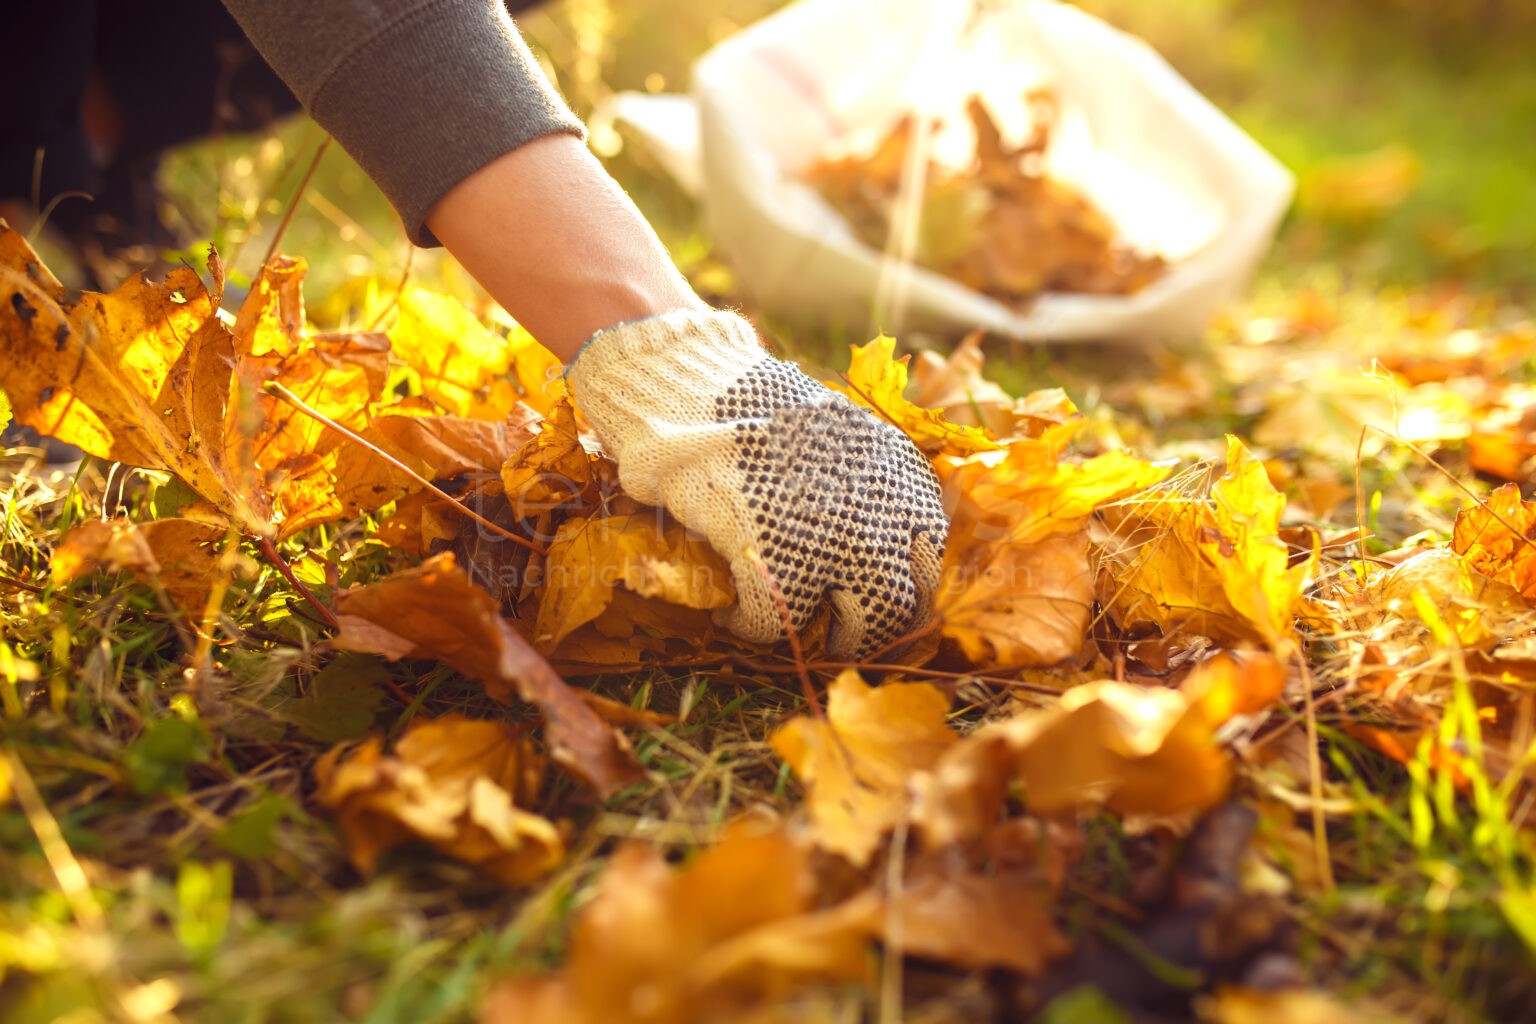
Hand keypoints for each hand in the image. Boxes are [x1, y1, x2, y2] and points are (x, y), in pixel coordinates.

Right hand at [566, 309, 947, 657]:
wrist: (689, 386)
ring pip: (855, 631)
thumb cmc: (754, 410)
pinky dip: (747, 626)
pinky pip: (773, 626)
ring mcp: (834, 544)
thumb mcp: (838, 435)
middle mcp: (882, 517)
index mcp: (902, 479)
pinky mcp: (777, 564)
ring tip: (790, 623)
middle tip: (837, 632)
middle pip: (901, 609)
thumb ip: (868, 486)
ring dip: (823, 637)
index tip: (869, 595)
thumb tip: (881, 545)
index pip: (928, 560)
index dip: (899, 587)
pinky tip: (728, 613)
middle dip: (870, 628)